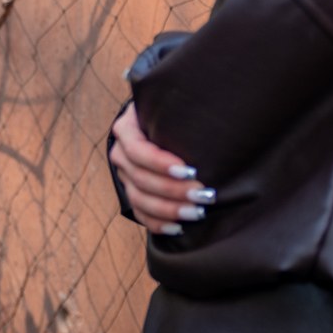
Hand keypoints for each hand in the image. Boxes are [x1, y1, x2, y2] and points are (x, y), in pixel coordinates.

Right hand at [110, 103, 211, 235]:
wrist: (160, 123)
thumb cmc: (174, 112)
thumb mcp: (173, 104)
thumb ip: (184, 106)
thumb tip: (211, 107)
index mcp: (127, 129)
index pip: (138, 150)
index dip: (160, 163)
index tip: (190, 170)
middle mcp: (121, 153)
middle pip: (140, 178)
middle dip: (173, 190)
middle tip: (204, 194)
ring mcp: (125, 175)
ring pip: (139, 199)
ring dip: (169, 209)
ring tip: (196, 212)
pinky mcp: (133, 192)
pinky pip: (140, 213)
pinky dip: (158, 223)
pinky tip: (178, 227)